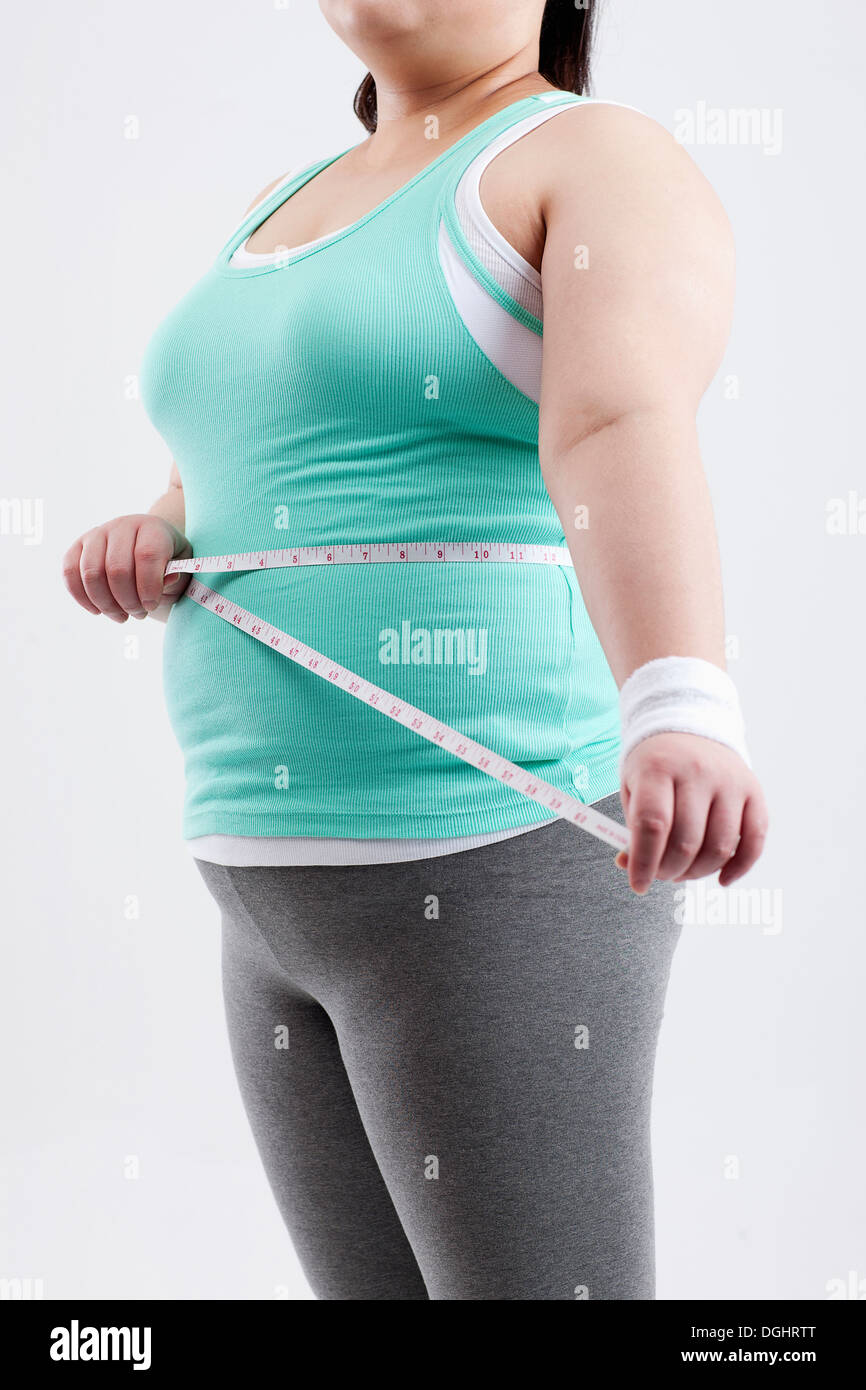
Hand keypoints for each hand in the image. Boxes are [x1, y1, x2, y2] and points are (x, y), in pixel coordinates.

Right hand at [62, 514, 191, 621]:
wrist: (148, 552)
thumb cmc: (169, 564)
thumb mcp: (182, 570)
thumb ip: (176, 576)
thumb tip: (167, 579)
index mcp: (152, 527)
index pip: (147, 555)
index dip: (149, 586)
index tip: (152, 606)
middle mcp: (122, 526)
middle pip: (116, 568)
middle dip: (128, 601)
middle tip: (140, 614)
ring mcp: (97, 534)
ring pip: (91, 573)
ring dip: (106, 604)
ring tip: (122, 616)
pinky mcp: (78, 548)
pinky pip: (69, 573)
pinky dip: (82, 598)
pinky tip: (99, 611)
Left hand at [616, 732, 767, 893]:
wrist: (688, 727)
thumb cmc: (656, 766)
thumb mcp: (632, 787)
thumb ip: (632, 828)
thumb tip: (632, 867)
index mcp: (659, 767)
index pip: (652, 824)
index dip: (644, 862)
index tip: (638, 885)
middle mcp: (698, 772)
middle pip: (687, 841)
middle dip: (670, 871)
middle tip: (660, 874)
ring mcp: (729, 781)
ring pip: (720, 846)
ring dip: (699, 872)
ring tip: (683, 871)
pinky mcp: (753, 791)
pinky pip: (754, 839)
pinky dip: (739, 866)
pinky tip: (723, 878)